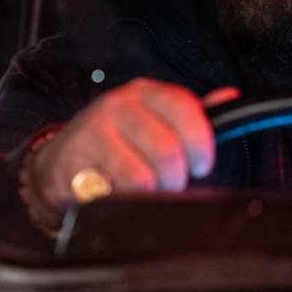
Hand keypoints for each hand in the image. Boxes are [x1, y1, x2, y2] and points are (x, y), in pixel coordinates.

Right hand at [25, 79, 238, 219]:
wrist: (61, 160)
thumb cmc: (118, 142)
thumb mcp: (156, 121)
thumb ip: (192, 114)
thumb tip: (230, 96)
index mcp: (145, 91)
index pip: (184, 107)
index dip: (201, 142)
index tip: (203, 166)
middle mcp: (119, 103)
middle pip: (168, 149)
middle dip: (176, 178)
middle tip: (171, 185)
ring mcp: (95, 128)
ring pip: (143, 175)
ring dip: (151, 193)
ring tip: (146, 190)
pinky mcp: (75, 158)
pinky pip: (115, 191)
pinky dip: (124, 199)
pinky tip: (118, 192)